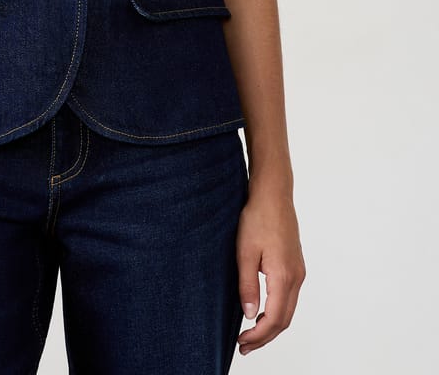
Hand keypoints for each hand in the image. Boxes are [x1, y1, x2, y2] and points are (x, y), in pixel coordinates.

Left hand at [235, 182, 305, 355]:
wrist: (274, 194)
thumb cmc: (258, 218)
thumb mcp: (245, 252)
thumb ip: (248, 285)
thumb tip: (250, 315)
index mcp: (284, 276)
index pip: (274, 319)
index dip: (259, 336)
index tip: (242, 343)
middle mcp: (296, 277)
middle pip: (284, 320)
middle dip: (265, 337)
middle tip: (245, 346)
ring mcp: (298, 271)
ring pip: (288, 310)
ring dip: (272, 325)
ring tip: (251, 333)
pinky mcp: (296, 265)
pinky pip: (290, 298)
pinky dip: (277, 311)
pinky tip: (262, 312)